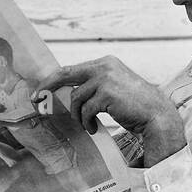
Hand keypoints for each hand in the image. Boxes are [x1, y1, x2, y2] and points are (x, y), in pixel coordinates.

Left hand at [37, 55, 172, 134]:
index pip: (72, 69)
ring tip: (88, 125)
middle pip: (65, 74)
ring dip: (79, 116)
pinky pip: (86, 111)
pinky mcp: (106, 94)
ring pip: (76, 98)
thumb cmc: (134, 106)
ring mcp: (105, 79)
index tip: (39, 91)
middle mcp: (104, 66)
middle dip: (47, 87)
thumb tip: (69, 93)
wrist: (156, 115)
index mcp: (105, 63)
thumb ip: (94, 86)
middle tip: (35, 100)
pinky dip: (87, 122)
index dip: (52, 80)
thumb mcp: (113, 89)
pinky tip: (94, 129)